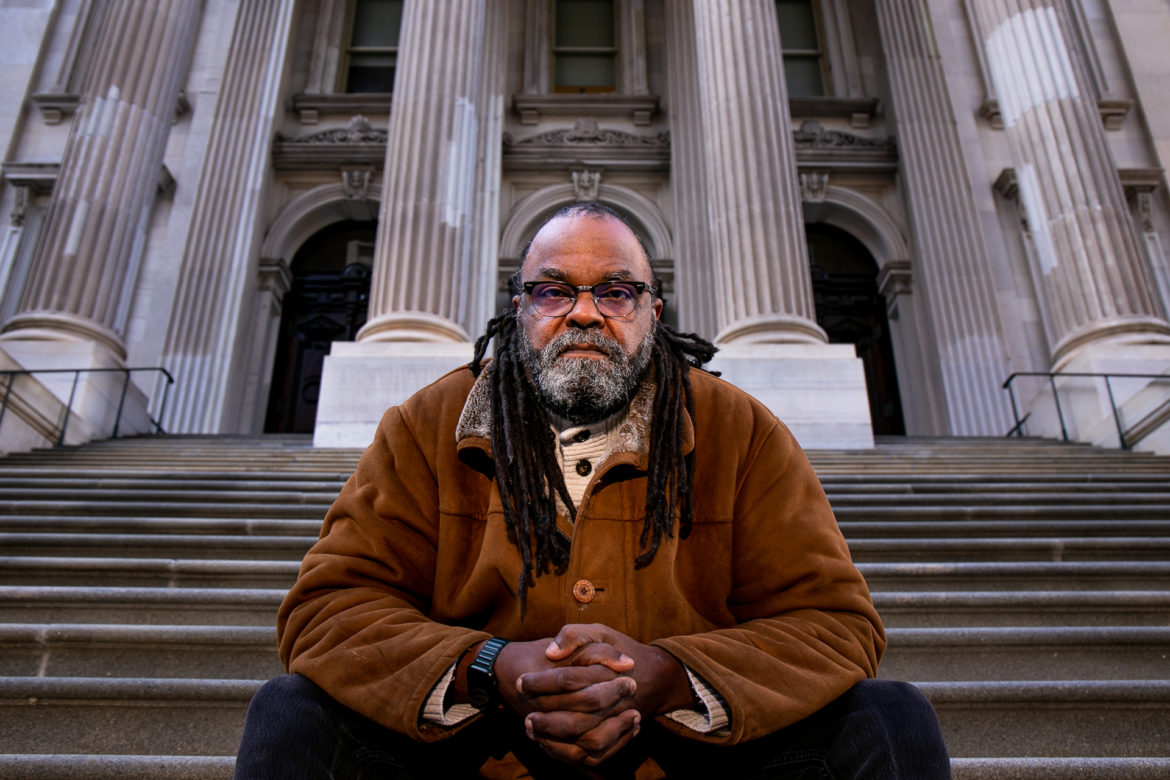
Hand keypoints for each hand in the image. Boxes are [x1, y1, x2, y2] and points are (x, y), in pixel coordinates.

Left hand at [517, 624, 692, 767]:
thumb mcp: (600, 632)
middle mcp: (616, 702)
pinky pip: (593, 755)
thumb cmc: (622, 651)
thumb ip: (574, 635)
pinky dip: (570, 753)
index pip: (567, 680)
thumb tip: (551, 653)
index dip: (540, 682)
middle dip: (545, 719)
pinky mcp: (617, 738)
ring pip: (585, 742)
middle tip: (524, 714)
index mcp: (608, 672)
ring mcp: (618, 723)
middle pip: (575, 719)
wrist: (656, 677)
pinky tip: (549, 742)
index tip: (521, 681)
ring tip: (532, 729)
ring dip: (555, 740)